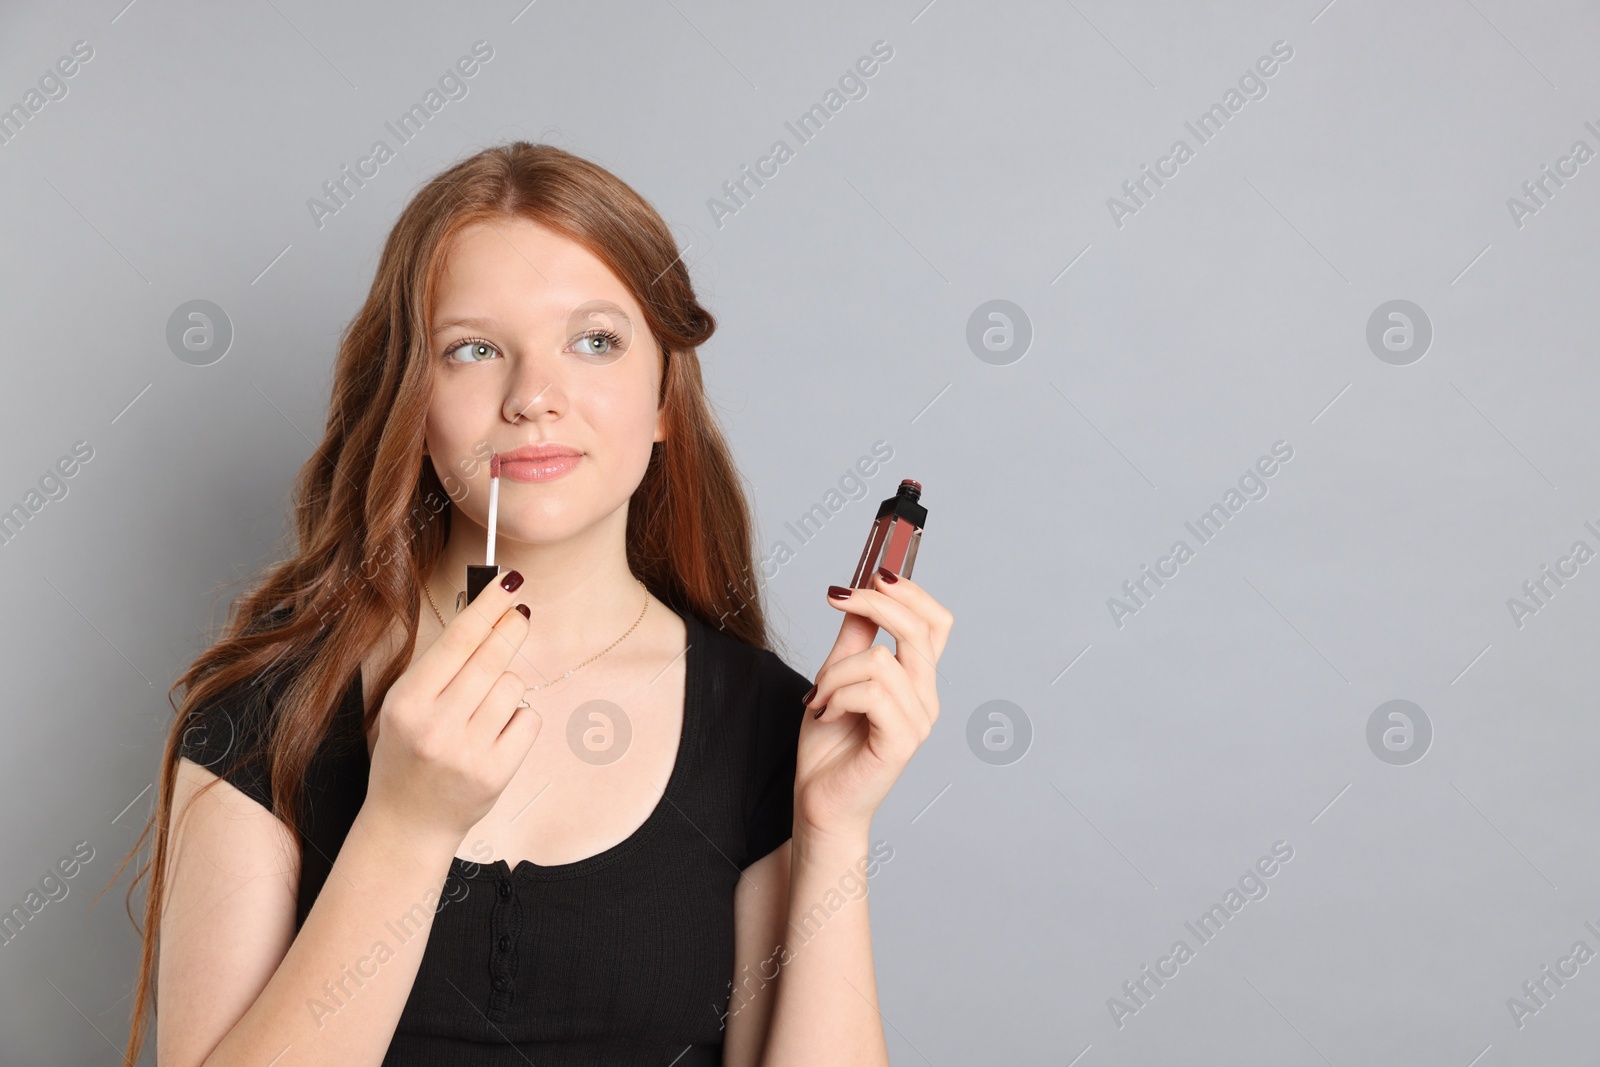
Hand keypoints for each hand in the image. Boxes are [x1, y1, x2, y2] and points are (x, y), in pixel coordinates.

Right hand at [365, 570, 542, 846]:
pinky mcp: (496, 774)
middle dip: (511, 628)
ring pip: (513, 687)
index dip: (488, 605)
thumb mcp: (406, 705)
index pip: (457, 640)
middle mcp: (435, 726)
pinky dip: (519, 719)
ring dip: (507, 686)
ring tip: (484, 708)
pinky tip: (496, 734)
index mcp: (407, 702)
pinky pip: (528, 720)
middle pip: (491, 657)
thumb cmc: (408, 752)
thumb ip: (441, 664)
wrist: (407, 822)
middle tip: (520, 614)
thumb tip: (488, 612)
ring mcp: (467, 752)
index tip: (509, 581)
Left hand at [796, 568, 953, 840]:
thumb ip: (853, 639)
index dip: (910, 591)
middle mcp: (926, 697)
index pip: (935, 621)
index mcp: (917, 679)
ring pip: (881, 660)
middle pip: (919, 628)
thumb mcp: (835, 677)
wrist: (818, 801)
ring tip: (818, 697)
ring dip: (835, 672)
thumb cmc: (829, 746)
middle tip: (836, 596)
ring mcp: (919, 721)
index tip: (873, 571)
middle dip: (876, 603)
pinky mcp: (902, 742)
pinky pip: (872, 692)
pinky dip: (838, 695)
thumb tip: (857, 591)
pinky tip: (824, 713)